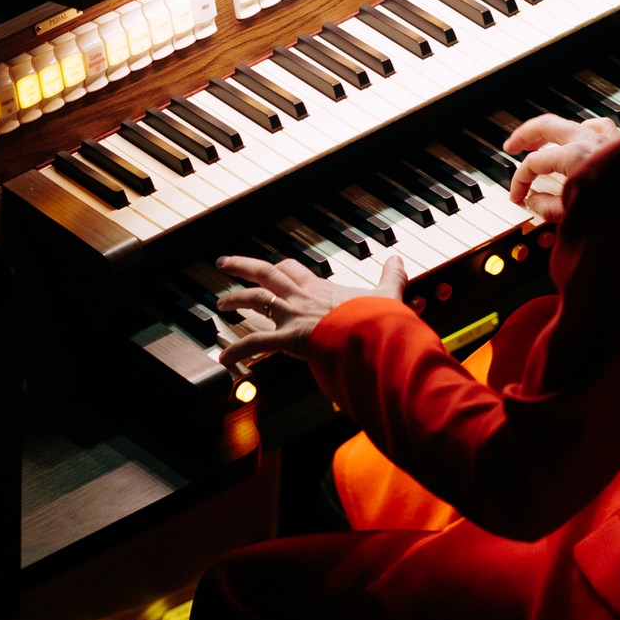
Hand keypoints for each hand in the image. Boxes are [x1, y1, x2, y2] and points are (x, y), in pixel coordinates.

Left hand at [211, 251, 406, 368]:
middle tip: (224, 262)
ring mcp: (291, 315)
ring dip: (234, 300)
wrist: (372, 334)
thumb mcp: (387, 293)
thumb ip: (391, 276)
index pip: (291, 270)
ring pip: (254, 300)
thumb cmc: (377, 317)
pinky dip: (237, 351)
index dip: (280, 268)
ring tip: (220, 304)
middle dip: (242, 266)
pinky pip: (255, 343)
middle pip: (264, 273)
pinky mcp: (288, 338)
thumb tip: (399, 260)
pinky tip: (224, 359)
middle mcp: (300, 296)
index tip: (272, 268)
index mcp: (319, 287)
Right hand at [503, 114, 619, 221]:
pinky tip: (580, 135)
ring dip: (550, 131)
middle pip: (545, 126)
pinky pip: (597, 126)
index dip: (519, 181)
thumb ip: (548, 207)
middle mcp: (589, 139)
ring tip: (539, 139)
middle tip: (510, 146)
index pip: (533, 164)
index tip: (518, 197)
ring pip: (570, 122)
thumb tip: (533, 200)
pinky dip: (582, 130)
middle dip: (523, 135)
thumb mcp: (575, 214)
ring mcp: (606, 137)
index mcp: (574, 156)